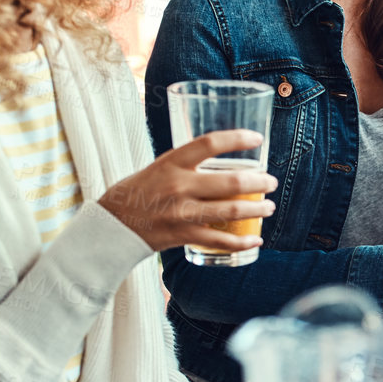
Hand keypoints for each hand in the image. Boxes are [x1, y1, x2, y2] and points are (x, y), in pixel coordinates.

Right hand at [100, 130, 277, 253]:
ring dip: (257, 210)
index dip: (238, 139)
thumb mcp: (159, 167)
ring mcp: (181, 213)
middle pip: (230, 182)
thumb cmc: (138, 192)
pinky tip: (255, 240)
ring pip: (231, 211)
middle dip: (259, 182)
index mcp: (171, 163)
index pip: (209, 143)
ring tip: (269, 207)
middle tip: (271, 182)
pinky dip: (242, 242)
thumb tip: (223, 159)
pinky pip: (220, 240)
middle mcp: (177, 186)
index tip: (258, 139)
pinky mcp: (182, 236)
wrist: (112, 225)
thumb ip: (187, 164)